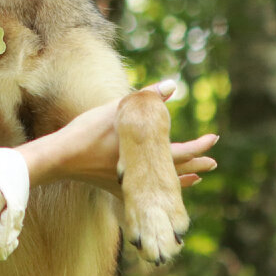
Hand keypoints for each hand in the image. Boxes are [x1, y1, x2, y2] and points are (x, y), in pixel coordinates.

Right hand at [18, 81, 218, 195]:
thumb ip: (146, 97)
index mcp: (146, 154)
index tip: (214, 139)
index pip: (183, 152)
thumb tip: (173, 84)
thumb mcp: (117, 109)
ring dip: (181, 179)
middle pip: (177, 170)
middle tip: (212, 162)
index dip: (201, 146)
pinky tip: (159, 187)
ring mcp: (130, 184)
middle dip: (196, 164)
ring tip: (196, 178)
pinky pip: (145, 191)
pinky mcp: (117, 188)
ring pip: (162, 184)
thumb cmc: (88, 131)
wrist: (61, 157)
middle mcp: (143, 173)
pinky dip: (157, 188)